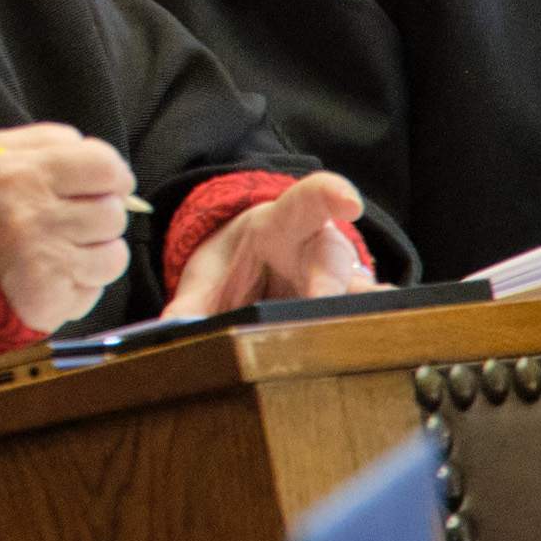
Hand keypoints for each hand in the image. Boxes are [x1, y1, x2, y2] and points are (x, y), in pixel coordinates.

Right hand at [0, 124, 136, 333]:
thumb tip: (109, 165)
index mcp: (22, 174)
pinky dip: (80, 282)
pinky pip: (95, 289)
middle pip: (113, 213)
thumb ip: (50, 141)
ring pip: (114, 254)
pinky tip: (50, 274)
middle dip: (98, 214)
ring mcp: (44, 263)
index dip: (114, 174)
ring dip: (95, 252)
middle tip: (68, 218)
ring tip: (60, 248)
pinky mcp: (48, 300)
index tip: (105, 183)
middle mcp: (34, 218)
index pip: (105, 166)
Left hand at [161, 171, 374, 319]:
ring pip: (357, 291)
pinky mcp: (346, 314)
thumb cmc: (235, 268)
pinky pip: (361, 321)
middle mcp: (319, 249)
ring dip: (359, 310)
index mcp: (282, 224)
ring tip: (366, 328)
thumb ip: (190, 304)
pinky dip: (364, 333)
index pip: (307, 202)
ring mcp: (340, 284)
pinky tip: (371, 344)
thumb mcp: (207, 277)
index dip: (329, 196)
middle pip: (333, 255)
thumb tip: (169, 332)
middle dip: (330, 277)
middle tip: (322, 296)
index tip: (348, 200)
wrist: (253, 275)